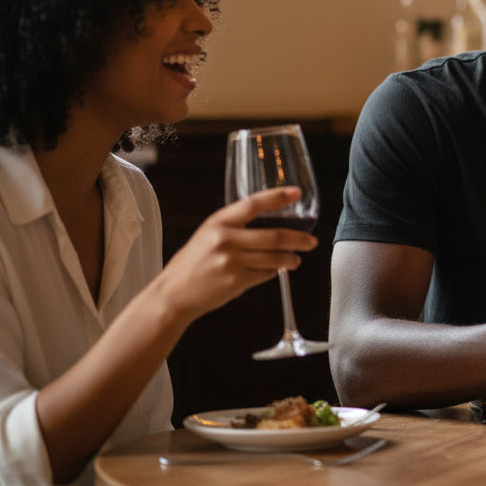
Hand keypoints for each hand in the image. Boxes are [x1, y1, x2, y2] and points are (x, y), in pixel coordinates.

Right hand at [154, 187, 318, 320]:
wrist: (174, 293)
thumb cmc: (194, 262)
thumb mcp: (208, 235)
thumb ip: (235, 227)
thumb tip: (271, 224)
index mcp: (218, 222)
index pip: (253, 204)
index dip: (277, 197)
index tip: (296, 193)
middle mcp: (224, 239)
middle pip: (273, 235)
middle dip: (298, 238)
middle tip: (310, 241)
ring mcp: (230, 261)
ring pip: (274, 257)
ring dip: (290, 259)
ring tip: (295, 259)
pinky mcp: (235, 281)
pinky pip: (265, 274)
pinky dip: (274, 272)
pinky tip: (275, 271)